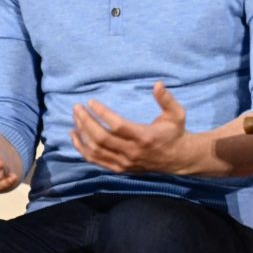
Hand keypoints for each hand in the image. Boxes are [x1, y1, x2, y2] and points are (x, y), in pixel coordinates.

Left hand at [70, 81, 199, 174]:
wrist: (178, 158)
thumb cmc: (175, 132)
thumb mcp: (177, 114)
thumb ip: (166, 99)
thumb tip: (158, 84)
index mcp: (144, 137)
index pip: (117, 126)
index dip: (102, 113)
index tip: (91, 102)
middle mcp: (132, 152)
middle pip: (101, 138)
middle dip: (86, 121)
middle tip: (77, 107)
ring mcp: (124, 162)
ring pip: (95, 150)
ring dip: (81, 133)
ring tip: (75, 118)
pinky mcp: (119, 169)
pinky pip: (95, 160)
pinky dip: (82, 149)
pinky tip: (75, 136)